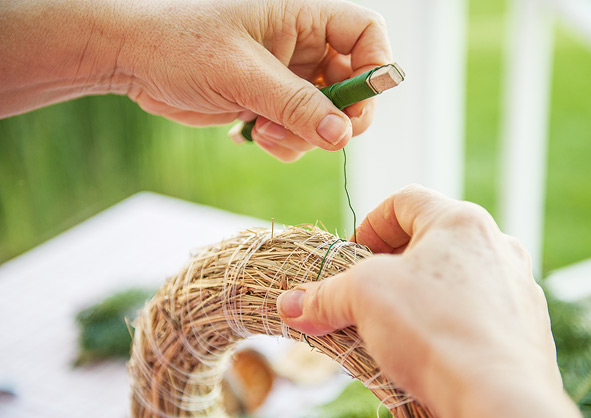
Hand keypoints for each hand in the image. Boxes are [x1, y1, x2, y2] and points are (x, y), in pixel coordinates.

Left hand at [0, 0, 391, 160]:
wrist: (132, 60)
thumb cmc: (180, 45)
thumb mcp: (242, 74)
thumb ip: (296, 105)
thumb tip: (342, 136)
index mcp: (301, 18)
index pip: (364, 33)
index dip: (375, 65)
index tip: (363, 100)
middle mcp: (301, 46)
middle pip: (353, 84)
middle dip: (340, 117)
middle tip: (325, 138)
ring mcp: (286, 77)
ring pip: (326, 116)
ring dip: (305, 136)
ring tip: (265, 133)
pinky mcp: (268, 103)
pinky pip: (299, 131)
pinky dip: (286, 143)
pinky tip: (252, 135)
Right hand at [276, 185, 590, 417]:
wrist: (498, 397)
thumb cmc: (432, 328)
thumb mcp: (364, 299)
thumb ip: (325, 295)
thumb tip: (290, 306)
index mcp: (461, 222)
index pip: (404, 200)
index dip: (369, 224)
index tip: (351, 258)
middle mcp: (497, 245)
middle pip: (431, 240)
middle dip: (391, 266)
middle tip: (366, 295)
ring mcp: (516, 286)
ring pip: (456, 278)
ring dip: (420, 295)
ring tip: (395, 326)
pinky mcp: (525, 326)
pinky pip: (477, 312)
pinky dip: (448, 322)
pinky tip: (430, 350)